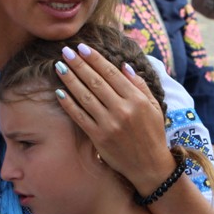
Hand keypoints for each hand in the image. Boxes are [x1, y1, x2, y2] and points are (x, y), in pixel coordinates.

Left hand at [55, 43, 174, 194]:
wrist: (149, 166)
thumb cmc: (153, 134)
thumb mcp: (154, 107)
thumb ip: (139, 85)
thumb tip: (124, 65)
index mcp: (136, 99)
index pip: (111, 73)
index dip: (95, 59)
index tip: (82, 47)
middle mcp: (122, 109)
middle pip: (95, 81)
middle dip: (79, 64)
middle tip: (65, 51)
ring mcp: (109, 124)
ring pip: (85, 96)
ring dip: (70, 80)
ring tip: (59, 66)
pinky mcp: (99, 137)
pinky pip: (80, 116)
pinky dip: (68, 104)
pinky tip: (59, 92)